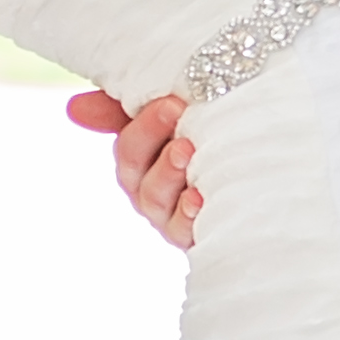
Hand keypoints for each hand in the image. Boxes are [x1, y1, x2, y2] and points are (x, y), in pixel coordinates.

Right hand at [67, 83, 202, 241]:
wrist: (266, 177)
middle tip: (178, 115)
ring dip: (170, 173)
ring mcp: (172, 217)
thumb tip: (73, 108)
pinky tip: (200, 197)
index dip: (143, 127)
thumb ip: (123, 112)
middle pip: (136, 173)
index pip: (128, 148)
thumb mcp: (172, 119)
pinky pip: (184, 230)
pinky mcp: (197, 236)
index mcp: (142, 162)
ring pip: (156, 200)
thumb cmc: (211, 137)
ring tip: (189, 151)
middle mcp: (151, 192)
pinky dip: (189, 214)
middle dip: (154, 142)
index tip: (171, 103)